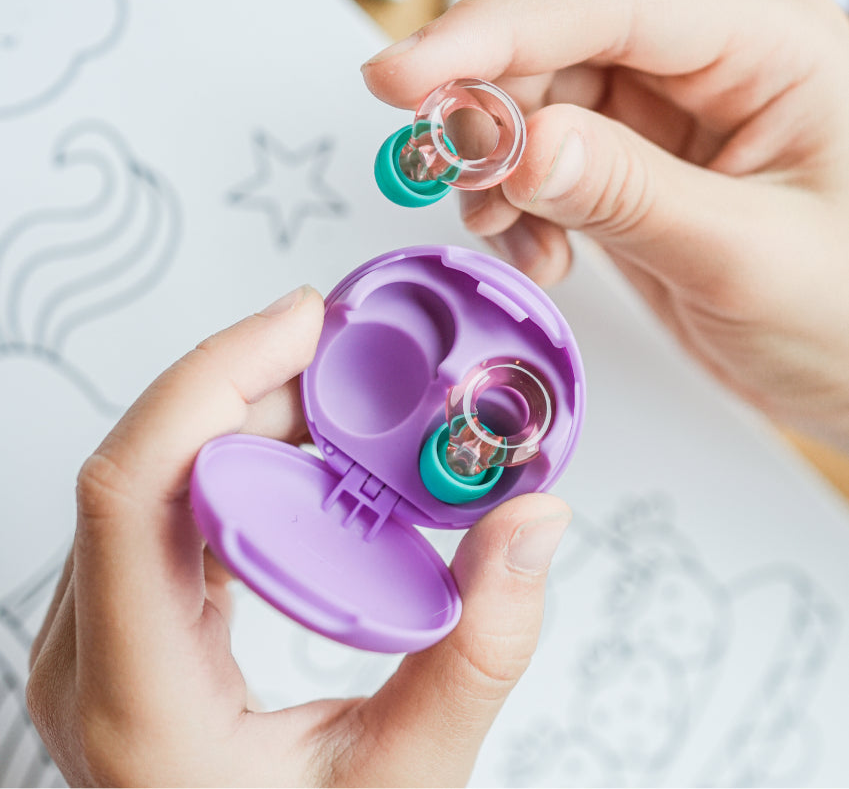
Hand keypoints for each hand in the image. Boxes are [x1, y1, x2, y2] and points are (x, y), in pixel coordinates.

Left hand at [26, 284, 569, 786]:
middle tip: (353, 359)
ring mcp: (102, 634)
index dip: (214, 378)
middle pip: (152, 461)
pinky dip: (245, 461)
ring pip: (159, 473)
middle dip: (257, 385)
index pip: (134, 488)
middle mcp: (93, 653)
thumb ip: (479, 654)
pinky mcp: (131, 619)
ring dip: (251, 417)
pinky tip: (308, 458)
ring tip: (342, 402)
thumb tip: (533, 523)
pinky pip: (173, 504)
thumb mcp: (405, 780)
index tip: (303, 328)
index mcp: (139, 697)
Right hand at [362, 0, 848, 450]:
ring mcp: (659, 121)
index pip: (607, 2)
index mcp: (764, 47)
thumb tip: (522, 147)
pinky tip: (542, 251)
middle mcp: (704, 67)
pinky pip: (537, 162)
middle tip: (460, 169)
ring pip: (529, 100)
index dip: (493, 32)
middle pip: (552, 34)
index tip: (407, 76)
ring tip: (520, 235)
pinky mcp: (627, 172)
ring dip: (495, 165)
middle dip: (486, 98)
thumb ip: (630, 196)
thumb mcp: (744, 256)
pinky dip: (513, 204)